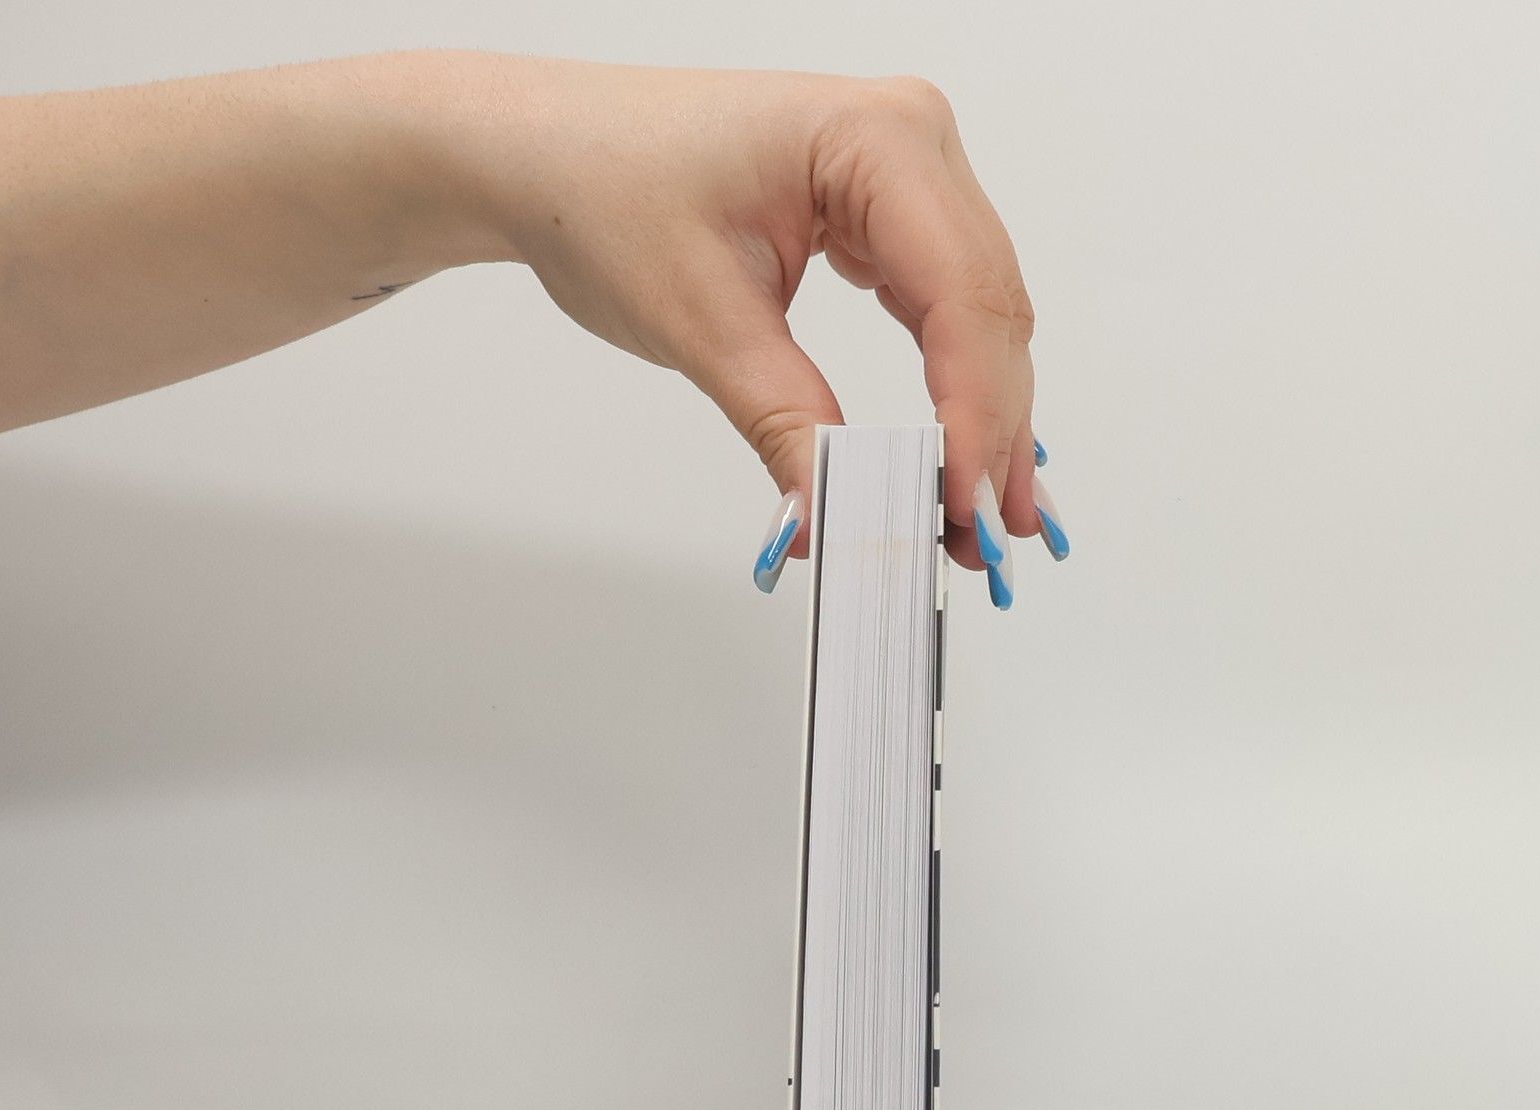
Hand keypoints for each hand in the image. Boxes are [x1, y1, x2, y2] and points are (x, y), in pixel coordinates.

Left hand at [452, 60, 1059, 587]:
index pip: (960, 297)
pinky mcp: (891, 213)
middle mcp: (911, 141)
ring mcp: (908, 175)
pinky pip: (949, 311)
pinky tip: (962, 457)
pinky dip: (956, 390)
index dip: (973, 415)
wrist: (549, 157)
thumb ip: (787, 428)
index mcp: (873, 139)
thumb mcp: (701, 324)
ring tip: (982, 520)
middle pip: (989, 312)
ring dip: (984, 423)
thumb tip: (834, 522)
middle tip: (987, 539)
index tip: (965, 508)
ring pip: (982, 319)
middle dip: (989, 434)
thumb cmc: (603, 191)